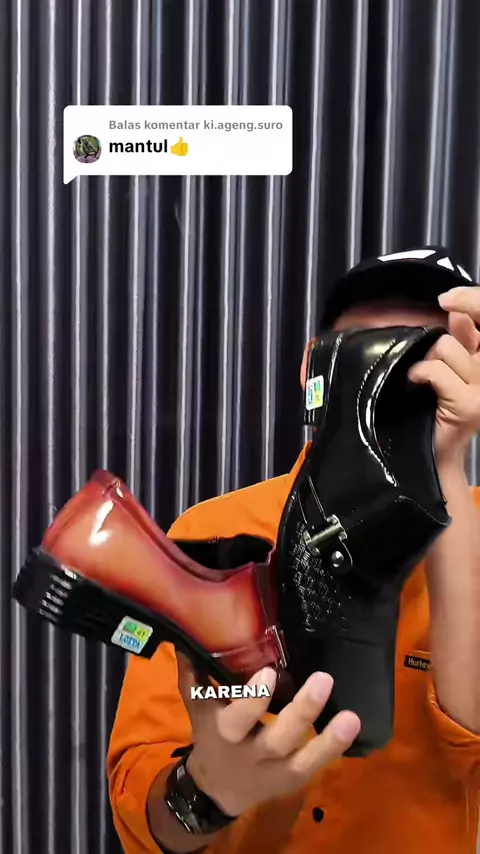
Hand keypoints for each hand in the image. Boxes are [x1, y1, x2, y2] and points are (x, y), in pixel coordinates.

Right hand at [177, 655, 359, 818]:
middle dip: (301, 711)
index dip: (254, 698)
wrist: (216, 789)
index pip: (239, 717)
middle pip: (277, 738)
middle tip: (323, 679)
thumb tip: (187, 636)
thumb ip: (193, 675)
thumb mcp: (197, 707)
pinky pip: (314, 766)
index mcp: (225, 732)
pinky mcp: (292, 778)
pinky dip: (333, 749)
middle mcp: (251, 753)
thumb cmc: (210, 735)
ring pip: (301, 757)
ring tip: (349, 716)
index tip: (270, 671)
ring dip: (327, 739)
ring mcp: (274, 769)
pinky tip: (352, 726)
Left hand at [408, 286, 479, 465]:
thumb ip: (463, 341)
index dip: (471, 302)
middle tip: (434, 371)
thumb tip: (457, 313)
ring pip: (446, 348)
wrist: (438, 454)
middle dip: (439, 348)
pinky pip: (434, 370)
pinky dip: (419, 375)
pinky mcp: (468, 403)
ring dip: (428, 363)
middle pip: (461, 333)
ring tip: (430, 384)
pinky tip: (419, 386)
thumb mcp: (456, 370)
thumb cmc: (442, 411)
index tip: (449, 300)